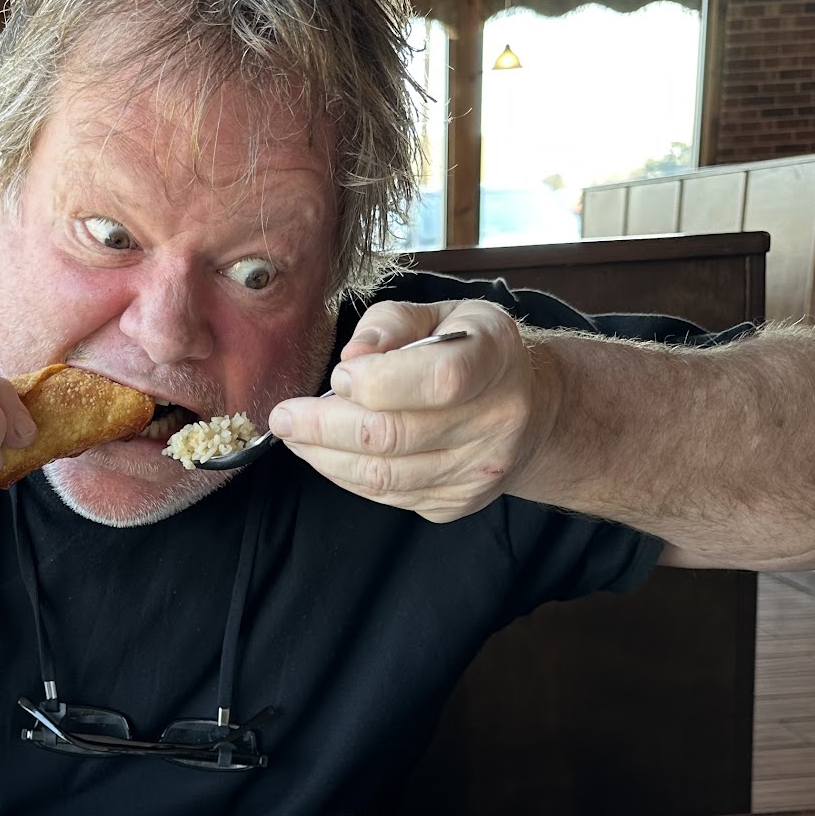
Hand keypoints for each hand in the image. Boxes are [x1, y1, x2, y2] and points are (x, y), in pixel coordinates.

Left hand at [267, 298, 549, 521]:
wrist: (530, 406)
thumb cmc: (472, 350)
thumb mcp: (443, 313)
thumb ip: (392, 324)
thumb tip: (352, 357)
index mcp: (495, 359)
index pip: (437, 379)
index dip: (377, 382)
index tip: (336, 377)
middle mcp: (497, 420)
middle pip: (395, 436)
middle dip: (324, 427)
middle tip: (284, 416)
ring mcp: (478, 470)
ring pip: (383, 475)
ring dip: (325, 457)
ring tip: (295, 435)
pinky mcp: (457, 503)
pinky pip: (387, 496)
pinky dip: (346, 475)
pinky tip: (326, 455)